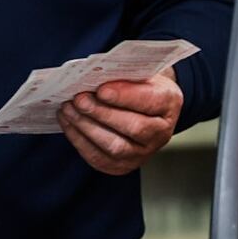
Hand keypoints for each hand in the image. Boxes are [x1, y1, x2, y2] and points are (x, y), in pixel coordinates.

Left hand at [59, 68, 181, 175]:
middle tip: (79, 99)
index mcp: (169, 103)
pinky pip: (99, 158)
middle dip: (102, 113)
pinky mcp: (122, 166)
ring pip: (114, 147)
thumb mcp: (140, 72)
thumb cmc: (138, 85)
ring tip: (68, 109)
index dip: (125, 96)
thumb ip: (123, 74)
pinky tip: (68, 122)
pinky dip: (79, 140)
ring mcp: (142, 154)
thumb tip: (94, 77)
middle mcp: (161, 133)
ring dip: (86, 127)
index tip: (101, 89)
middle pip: (133, 128)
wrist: (143, 108)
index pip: (149, 101)